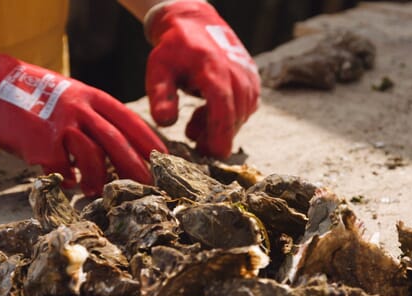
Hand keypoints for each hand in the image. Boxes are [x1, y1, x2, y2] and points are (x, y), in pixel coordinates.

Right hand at [0, 45, 166, 195]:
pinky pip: (62, 170)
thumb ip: (93, 115)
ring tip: (96, 192)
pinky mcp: (39, 142)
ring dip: (99, 180)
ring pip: (93, 157)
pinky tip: (67, 184)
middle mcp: (80, 108)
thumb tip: (118, 147)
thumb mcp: (70, 93)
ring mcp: (60, 125)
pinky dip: (68, 180)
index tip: (166, 158)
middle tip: (148, 186)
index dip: (150, 141)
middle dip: (137, 167)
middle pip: (118, 142)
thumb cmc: (32, 94)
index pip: (130, 120)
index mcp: (92, 96)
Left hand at [145, 0, 259, 158]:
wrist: (195, 25)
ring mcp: (248, 77)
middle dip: (217, 136)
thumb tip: (165, 122)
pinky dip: (227, 118)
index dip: (221, 130)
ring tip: (193, 126)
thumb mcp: (158, 69)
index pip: (222, 103)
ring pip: (241, 115)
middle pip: (234, 114)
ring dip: (219, 126)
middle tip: (196, 146)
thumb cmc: (175, 50)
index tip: (218, 154)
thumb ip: (160, 95)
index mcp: (212, 67)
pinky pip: (245, 109)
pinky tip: (206, 114)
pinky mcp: (253, 83)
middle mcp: (237, 72)